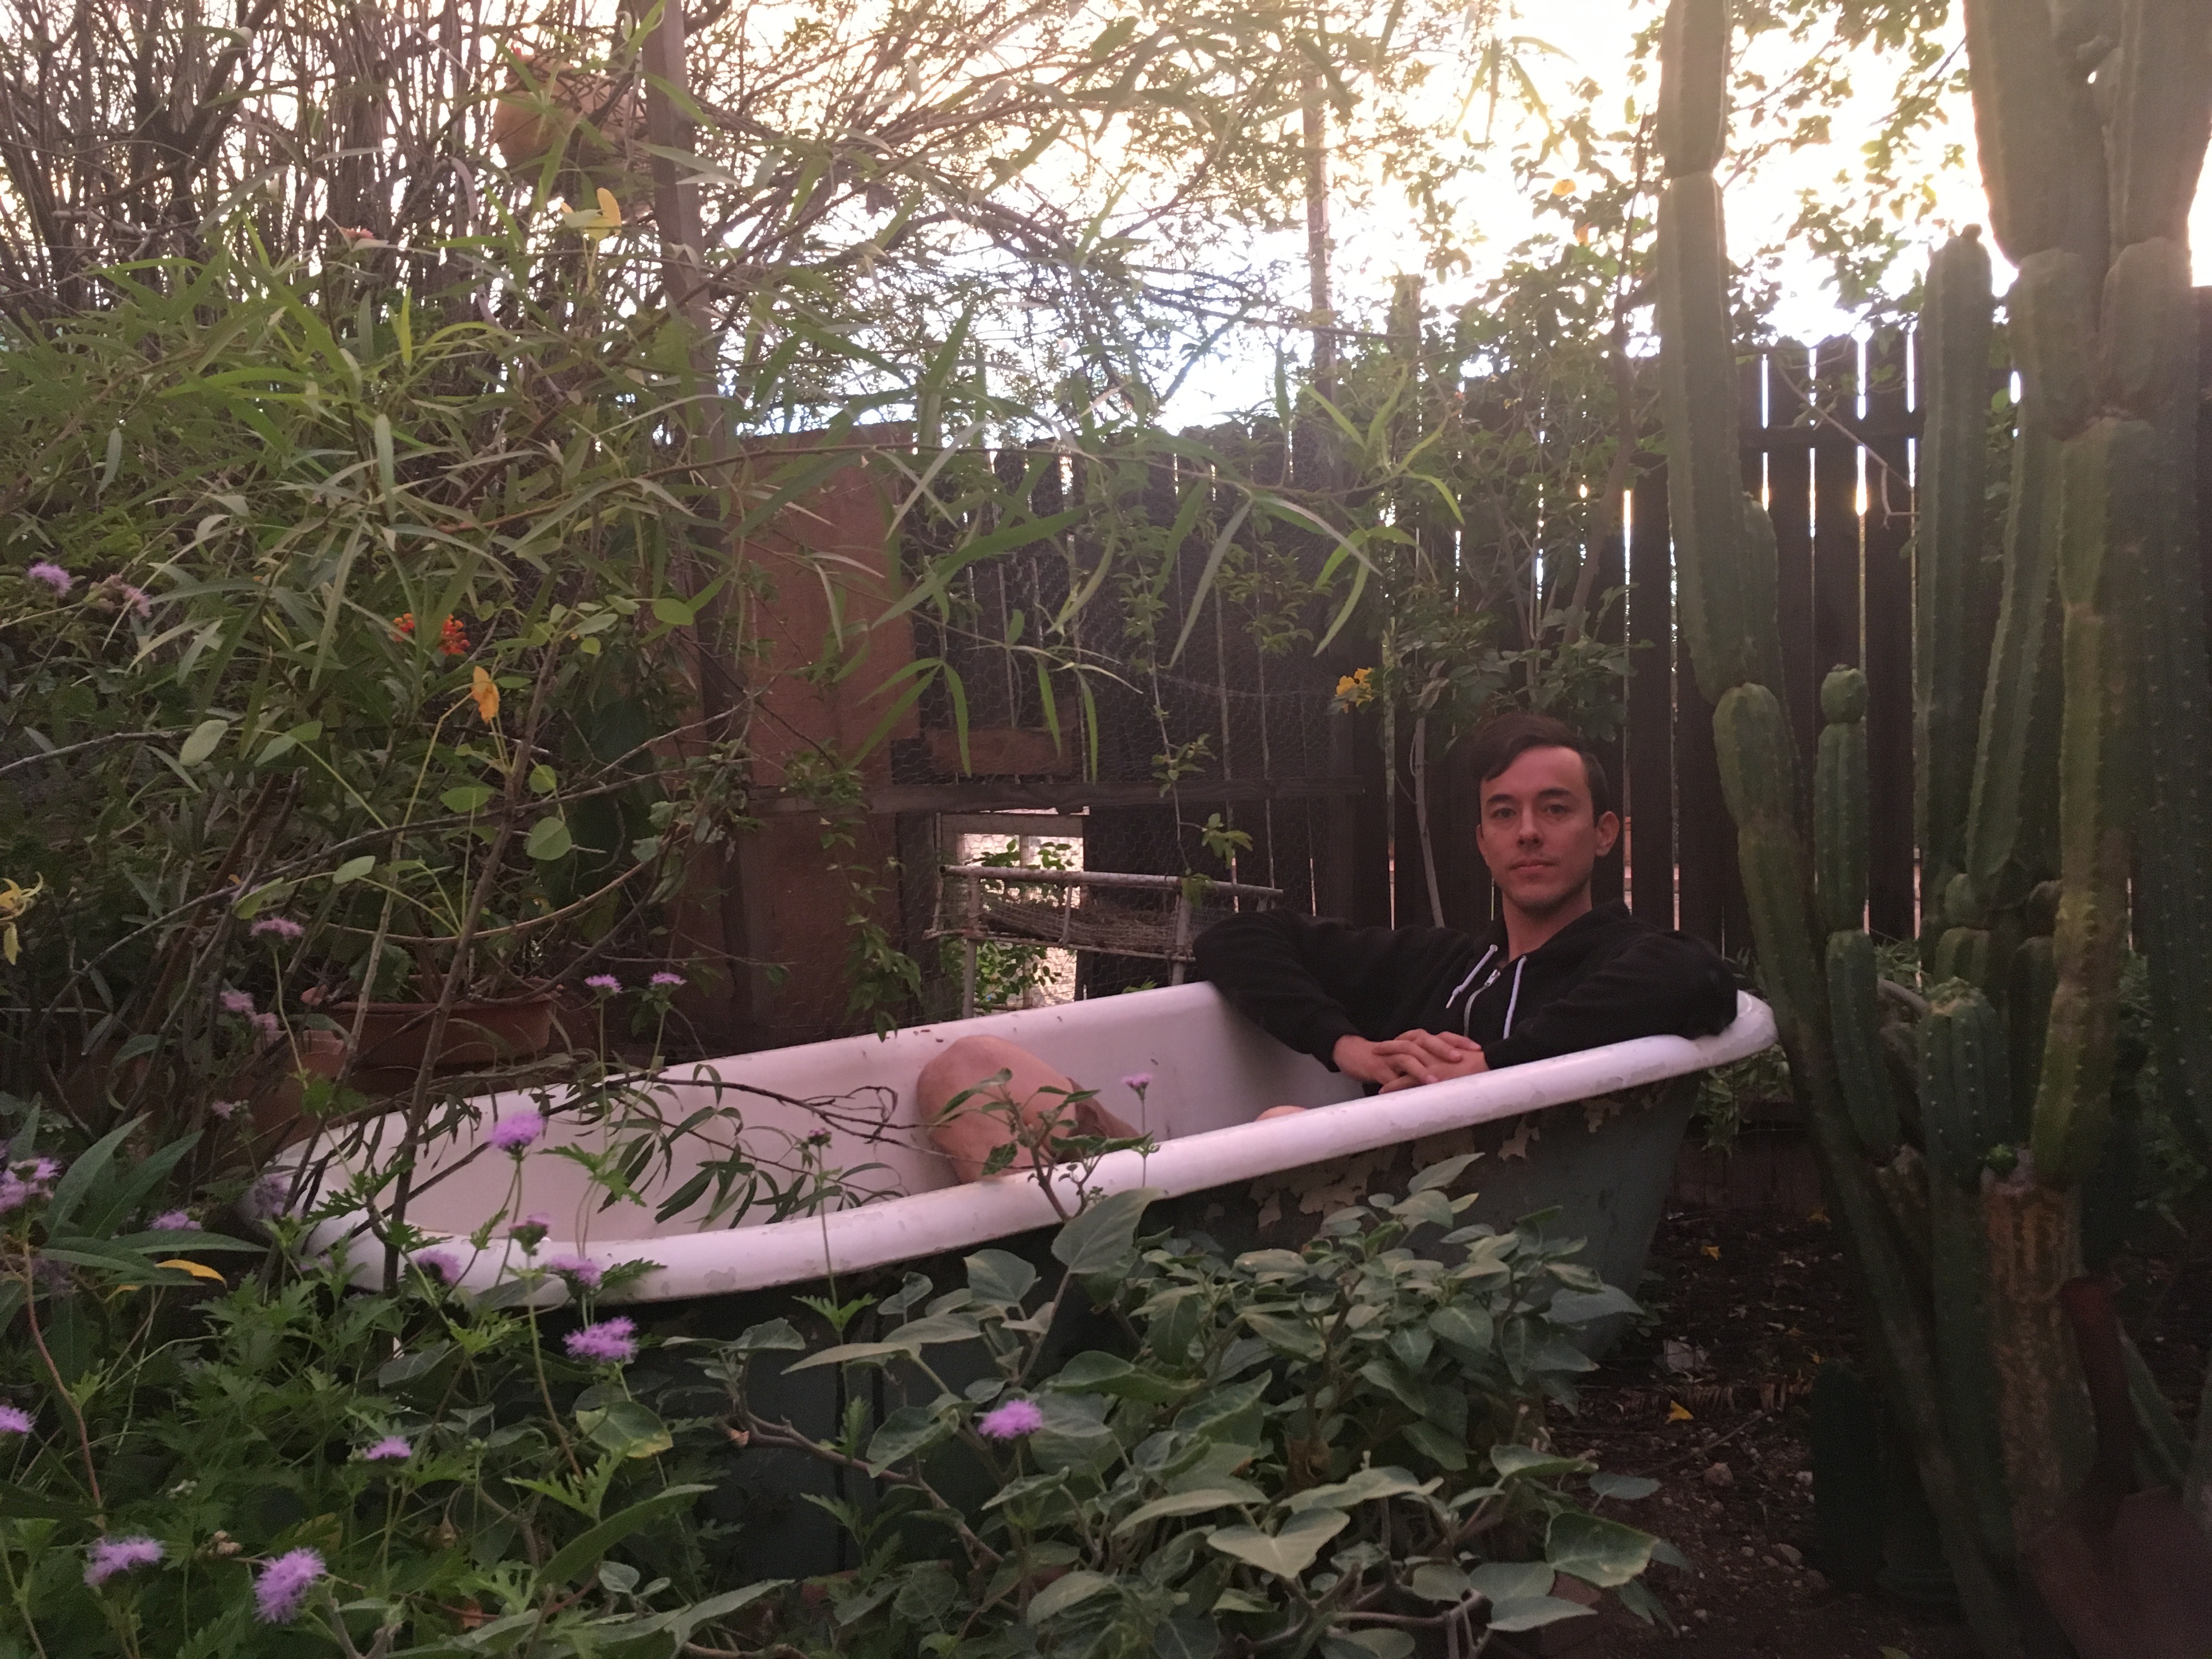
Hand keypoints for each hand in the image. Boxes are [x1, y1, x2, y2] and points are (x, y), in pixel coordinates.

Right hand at [1333, 1029, 1484, 1089]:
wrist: (1353, 1054)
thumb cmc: (1388, 1059)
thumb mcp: (1412, 1058)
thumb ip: (1430, 1062)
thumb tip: (1459, 1074)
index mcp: (1415, 1040)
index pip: (1440, 1035)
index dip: (1458, 1040)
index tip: (1476, 1049)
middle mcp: (1404, 1043)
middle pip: (1425, 1041)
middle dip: (1443, 1049)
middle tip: (1460, 1060)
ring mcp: (1390, 1054)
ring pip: (1408, 1056)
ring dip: (1422, 1068)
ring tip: (1435, 1082)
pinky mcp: (1377, 1067)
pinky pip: (1389, 1075)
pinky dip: (1398, 1084)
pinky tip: (1406, 1092)